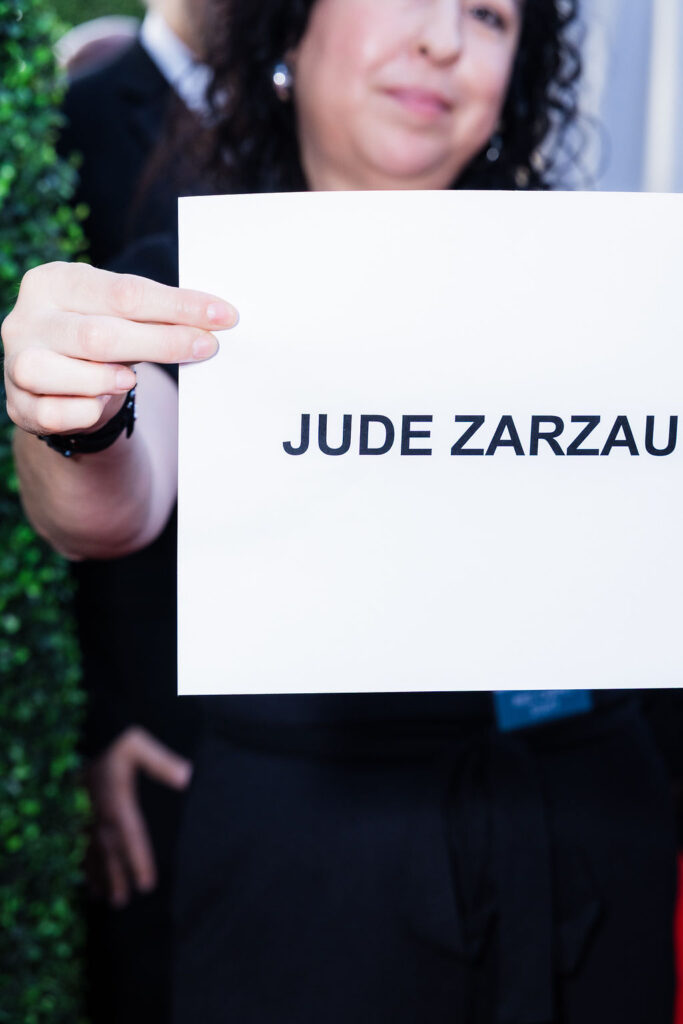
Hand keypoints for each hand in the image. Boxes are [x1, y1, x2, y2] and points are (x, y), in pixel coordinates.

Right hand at [1, 261, 237, 437]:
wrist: (59, 384)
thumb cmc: (99, 341)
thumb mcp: (121, 317)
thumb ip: (155, 315)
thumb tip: (214, 320)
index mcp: (55, 282)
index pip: (125, 292)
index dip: (178, 306)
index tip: (223, 316)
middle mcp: (28, 318)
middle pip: (99, 335)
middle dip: (161, 343)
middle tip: (205, 347)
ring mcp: (16, 361)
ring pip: (58, 372)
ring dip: (104, 379)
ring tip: (129, 380)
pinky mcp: (18, 403)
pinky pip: (53, 413)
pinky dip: (84, 411)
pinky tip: (101, 404)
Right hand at [87, 726, 192, 907]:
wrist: (87, 730)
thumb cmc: (117, 737)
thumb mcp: (139, 743)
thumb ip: (161, 761)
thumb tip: (186, 776)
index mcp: (117, 799)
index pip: (131, 836)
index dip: (138, 861)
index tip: (146, 885)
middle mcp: (99, 811)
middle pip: (109, 851)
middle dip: (116, 877)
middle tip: (122, 903)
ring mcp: (85, 812)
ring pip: (91, 851)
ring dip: (98, 876)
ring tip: (103, 899)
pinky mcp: (77, 810)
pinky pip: (78, 842)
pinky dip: (83, 862)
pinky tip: (84, 877)